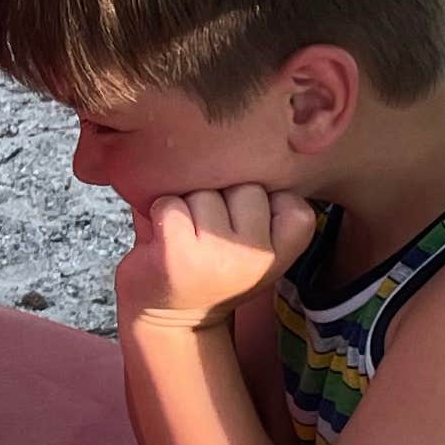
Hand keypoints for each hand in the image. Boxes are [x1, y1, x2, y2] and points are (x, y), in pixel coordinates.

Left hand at [115, 185, 319, 334]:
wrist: (169, 318)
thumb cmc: (210, 260)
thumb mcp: (253, 236)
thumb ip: (264, 194)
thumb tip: (257, 127)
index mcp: (286, 249)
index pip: (286, 194)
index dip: (255, 202)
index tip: (241, 230)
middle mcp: (259, 255)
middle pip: (242, 184)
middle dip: (218, 198)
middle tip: (207, 234)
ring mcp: (220, 256)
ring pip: (204, 190)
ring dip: (187, 206)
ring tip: (185, 236)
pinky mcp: (177, 254)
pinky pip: (169, 203)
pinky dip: (158, 213)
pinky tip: (163, 239)